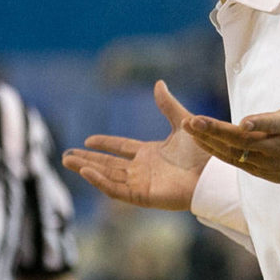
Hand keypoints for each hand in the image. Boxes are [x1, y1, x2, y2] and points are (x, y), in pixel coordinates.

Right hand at [62, 81, 209, 210]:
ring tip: (67, 161)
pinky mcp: (143, 196)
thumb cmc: (204, 152)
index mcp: (151, 154)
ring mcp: (142, 183)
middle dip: (87, 160)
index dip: (104, 144)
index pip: (121, 148)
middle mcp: (143, 169)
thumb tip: (158, 83)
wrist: (214, 173)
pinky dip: (100, 181)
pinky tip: (86, 171)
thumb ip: (167, 105)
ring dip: (87, 169)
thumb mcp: (182, 122)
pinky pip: (116, 189)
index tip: (87, 139)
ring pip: (107, 176)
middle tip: (65, 155)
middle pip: (108, 164)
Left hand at [182, 44, 279, 185]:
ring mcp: (269, 162)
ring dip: (209, 141)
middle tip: (193, 120)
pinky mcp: (261, 172)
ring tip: (188, 127)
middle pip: (245, 141)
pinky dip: (216, 151)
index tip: (244, 121)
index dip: (260, 124)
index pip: (274, 125)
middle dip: (217, 131)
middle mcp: (279, 147)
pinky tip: (198, 139)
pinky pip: (235, 162)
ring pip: (235, 153)